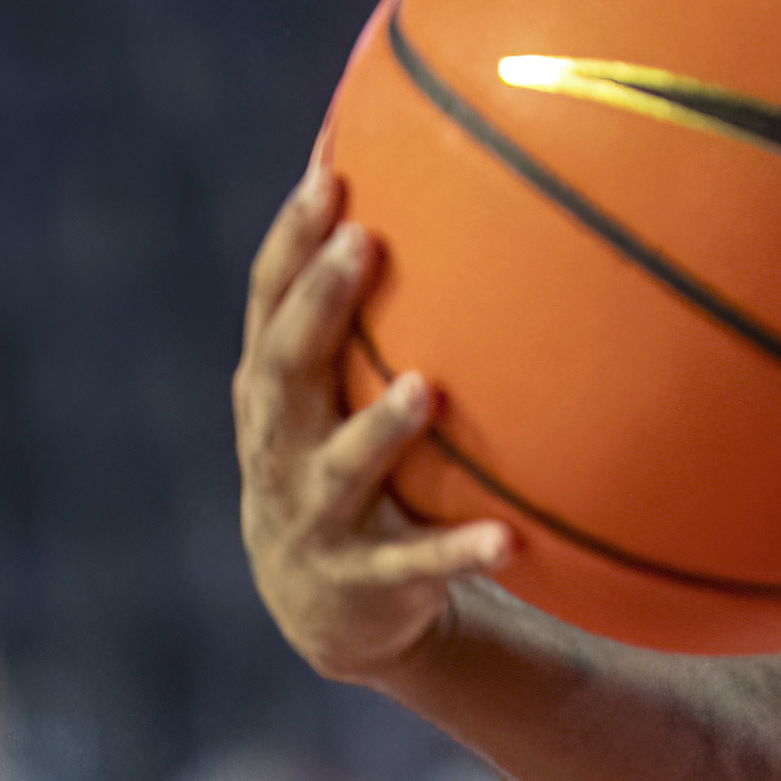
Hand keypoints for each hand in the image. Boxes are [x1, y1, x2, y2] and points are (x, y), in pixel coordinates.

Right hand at [233, 164, 509, 683]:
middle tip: (360, 241)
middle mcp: (276, 446)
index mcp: (270, 392)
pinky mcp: (365, 579)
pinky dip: (460, 552)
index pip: (267, 302)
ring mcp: (315, 515)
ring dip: (381, 430)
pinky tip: (512, 540)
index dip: (290, 240)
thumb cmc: (340, 459)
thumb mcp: (334, 392)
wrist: (327, 608)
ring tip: (425, 389)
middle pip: (287, 367)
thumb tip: (417, 176)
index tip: (326, 173)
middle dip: (319, 303)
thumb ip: (357, 312)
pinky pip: (418, 564)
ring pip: (343, 469)